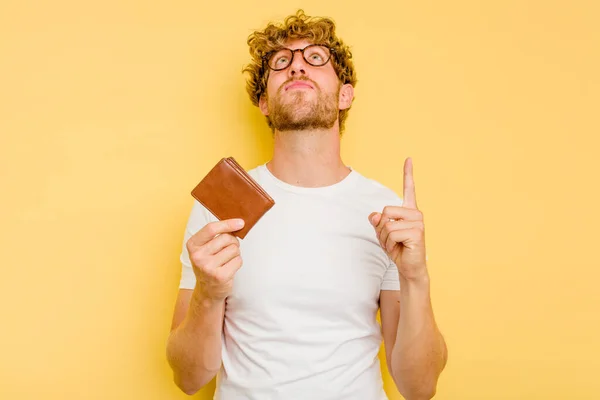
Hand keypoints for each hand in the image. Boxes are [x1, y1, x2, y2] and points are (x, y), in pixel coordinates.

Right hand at [186, 218, 244, 300]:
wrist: (207, 290)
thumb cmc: (209, 264)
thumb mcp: (205, 248)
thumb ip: (217, 235)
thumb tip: (238, 224)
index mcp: (193, 245)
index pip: (211, 228)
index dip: (228, 223)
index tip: (240, 222)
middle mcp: (198, 256)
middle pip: (226, 238)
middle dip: (233, 242)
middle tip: (228, 249)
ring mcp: (208, 267)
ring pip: (234, 249)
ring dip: (235, 253)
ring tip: (227, 260)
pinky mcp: (220, 276)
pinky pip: (238, 260)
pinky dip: (237, 263)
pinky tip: (229, 268)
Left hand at [369, 158, 427, 281]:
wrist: (409, 267)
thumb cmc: (398, 249)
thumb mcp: (383, 234)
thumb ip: (378, 222)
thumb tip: (374, 215)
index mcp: (408, 211)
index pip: (408, 189)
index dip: (408, 173)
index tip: (409, 158)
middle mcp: (415, 213)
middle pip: (385, 211)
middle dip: (381, 228)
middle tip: (391, 240)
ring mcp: (418, 222)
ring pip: (387, 223)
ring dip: (384, 238)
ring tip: (396, 245)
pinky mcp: (417, 232)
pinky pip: (392, 233)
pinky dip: (389, 244)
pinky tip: (400, 249)